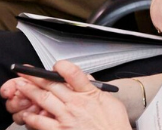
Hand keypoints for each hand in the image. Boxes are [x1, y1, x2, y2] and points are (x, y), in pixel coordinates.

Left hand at [8, 61, 131, 129]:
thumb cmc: (112, 125)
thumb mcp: (110, 101)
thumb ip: (96, 89)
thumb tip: (87, 79)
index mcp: (89, 94)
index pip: (73, 73)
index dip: (62, 66)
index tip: (56, 65)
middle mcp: (76, 104)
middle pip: (52, 85)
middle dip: (36, 77)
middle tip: (26, 72)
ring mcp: (66, 117)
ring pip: (43, 99)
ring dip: (30, 92)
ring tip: (21, 87)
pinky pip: (40, 122)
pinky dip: (31, 117)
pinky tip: (27, 114)